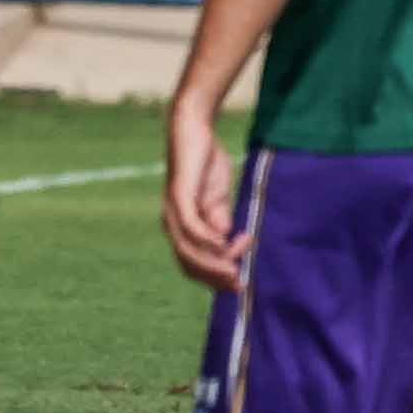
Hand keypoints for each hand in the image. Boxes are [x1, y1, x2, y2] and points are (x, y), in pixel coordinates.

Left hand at [162, 103, 250, 290]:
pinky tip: (224, 244)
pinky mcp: (178, 195)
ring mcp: (172, 210)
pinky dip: (206, 240)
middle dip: (214, 277)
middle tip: (240, 282)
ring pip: (188, 250)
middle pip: (188, 264)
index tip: (241, 274)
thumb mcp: (217, 199)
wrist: (194, 129)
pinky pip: (190, 226)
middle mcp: (170, 223)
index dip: (215, 275)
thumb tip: (225, 245)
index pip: (192, 264)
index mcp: (179, 227)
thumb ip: (220, 222)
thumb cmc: (205, 163)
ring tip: (235, 268)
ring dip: (213, 263)